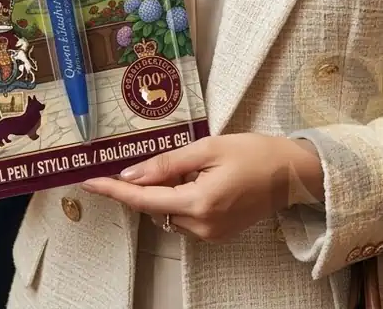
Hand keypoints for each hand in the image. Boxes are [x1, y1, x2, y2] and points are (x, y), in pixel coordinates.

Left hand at [80, 134, 324, 242]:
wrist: (293, 173)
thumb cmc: (255, 153)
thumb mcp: (208, 148)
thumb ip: (167, 163)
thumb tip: (131, 176)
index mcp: (199, 202)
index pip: (144, 199)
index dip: (114, 191)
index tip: (89, 182)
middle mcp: (202, 225)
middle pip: (155, 205)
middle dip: (147, 182)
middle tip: (152, 156)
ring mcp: (210, 233)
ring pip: (170, 210)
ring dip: (168, 189)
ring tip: (194, 163)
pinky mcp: (217, 233)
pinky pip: (186, 215)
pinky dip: (182, 196)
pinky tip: (199, 177)